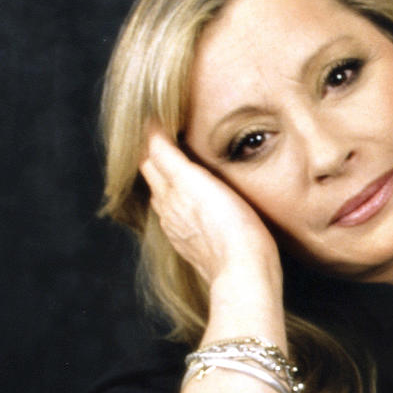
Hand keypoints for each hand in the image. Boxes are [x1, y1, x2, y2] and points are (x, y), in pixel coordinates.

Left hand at [139, 126, 279, 287]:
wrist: (244, 271)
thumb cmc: (229, 226)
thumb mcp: (194, 181)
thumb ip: (168, 157)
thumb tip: (148, 129)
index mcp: (168, 194)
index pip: (151, 159)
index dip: (154, 140)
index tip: (161, 120)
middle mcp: (169, 213)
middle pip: (156, 179)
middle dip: (158, 157)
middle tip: (169, 137)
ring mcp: (182, 231)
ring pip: (167, 199)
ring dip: (170, 180)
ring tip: (180, 164)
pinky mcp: (196, 246)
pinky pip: (182, 217)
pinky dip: (183, 201)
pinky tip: (195, 202)